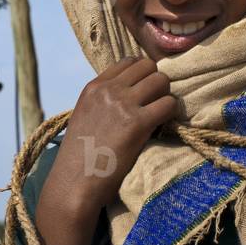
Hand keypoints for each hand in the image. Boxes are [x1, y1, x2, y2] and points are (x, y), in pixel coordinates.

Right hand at [49, 57, 177, 216]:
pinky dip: (171, 113)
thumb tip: (129, 97)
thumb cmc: (79, 158)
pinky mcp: (137, 123)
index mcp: (93, 87)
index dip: (143, 74)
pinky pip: (168, 104)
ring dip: (165, 96)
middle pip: (149, 66)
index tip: (145, 91)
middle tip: (155, 104)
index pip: (129, 61)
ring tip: (159, 115)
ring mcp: (123, 104)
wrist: (74, 183)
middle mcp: (108, 90)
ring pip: (162, 80)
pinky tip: (162, 126)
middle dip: (156, 83)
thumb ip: (103, 102)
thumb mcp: (84, 117)